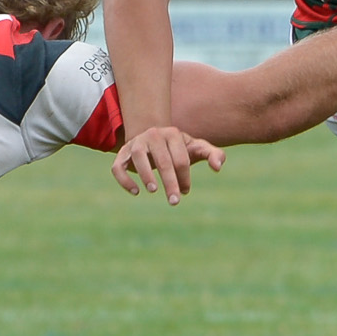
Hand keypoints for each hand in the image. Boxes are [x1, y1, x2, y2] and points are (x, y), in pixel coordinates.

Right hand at [110, 126, 225, 204]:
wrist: (153, 137)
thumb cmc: (178, 148)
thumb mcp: (196, 148)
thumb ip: (213, 154)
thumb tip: (218, 168)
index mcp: (173, 133)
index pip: (181, 158)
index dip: (184, 177)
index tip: (185, 191)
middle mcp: (153, 135)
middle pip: (162, 160)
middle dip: (170, 182)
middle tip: (175, 201)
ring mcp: (135, 143)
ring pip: (138, 157)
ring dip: (145, 174)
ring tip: (154, 190)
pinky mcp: (121, 154)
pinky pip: (118, 166)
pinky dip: (124, 179)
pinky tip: (135, 192)